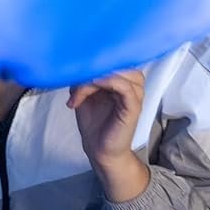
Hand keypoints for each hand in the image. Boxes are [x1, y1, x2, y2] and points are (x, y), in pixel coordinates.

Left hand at [67, 69, 150, 201]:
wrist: (98, 151)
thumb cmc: (94, 125)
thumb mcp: (83, 96)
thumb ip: (82, 80)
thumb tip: (75, 67)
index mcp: (122, 80)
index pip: (114, 58)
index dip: (95, 60)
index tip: (75, 69)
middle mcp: (132, 85)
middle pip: (118, 63)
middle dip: (94, 69)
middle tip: (74, 83)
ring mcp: (135, 95)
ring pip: (120, 72)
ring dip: (95, 77)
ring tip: (79, 92)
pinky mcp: (133, 107)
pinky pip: (124, 87)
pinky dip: (107, 82)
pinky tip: (92, 85)